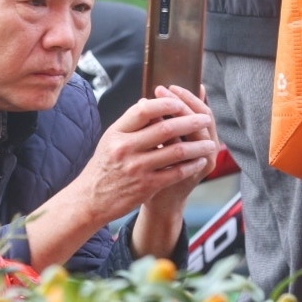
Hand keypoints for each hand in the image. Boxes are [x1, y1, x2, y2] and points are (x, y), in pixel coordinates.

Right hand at [22, 91, 216, 268]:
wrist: (91, 199)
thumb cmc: (104, 167)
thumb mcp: (110, 139)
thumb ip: (129, 123)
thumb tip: (148, 101)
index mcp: (117, 133)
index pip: (144, 110)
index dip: (166, 104)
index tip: (181, 102)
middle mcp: (125, 148)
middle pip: (165, 128)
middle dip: (191, 122)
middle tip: (205, 119)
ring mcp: (137, 168)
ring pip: (176, 151)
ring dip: (197, 146)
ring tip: (210, 143)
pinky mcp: (146, 186)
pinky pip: (176, 172)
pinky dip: (191, 165)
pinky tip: (199, 161)